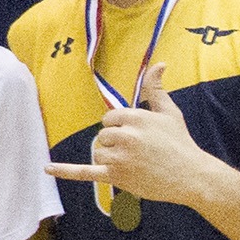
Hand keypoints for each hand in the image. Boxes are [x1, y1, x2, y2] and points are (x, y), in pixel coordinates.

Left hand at [46, 62, 220, 211]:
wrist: (192, 175)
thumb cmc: (180, 143)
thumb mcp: (169, 112)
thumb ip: (156, 88)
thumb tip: (159, 63)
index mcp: (134, 117)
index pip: (109, 119)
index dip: (120, 128)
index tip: (137, 136)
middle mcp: (125, 136)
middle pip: (102, 136)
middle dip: (116, 144)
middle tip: (139, 153)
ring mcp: (120, 157)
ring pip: (99, 153)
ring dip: (111, 159)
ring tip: (136, 164)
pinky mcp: (116, 176)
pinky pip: (85, 171)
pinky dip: (65, 170)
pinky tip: (47, 168)